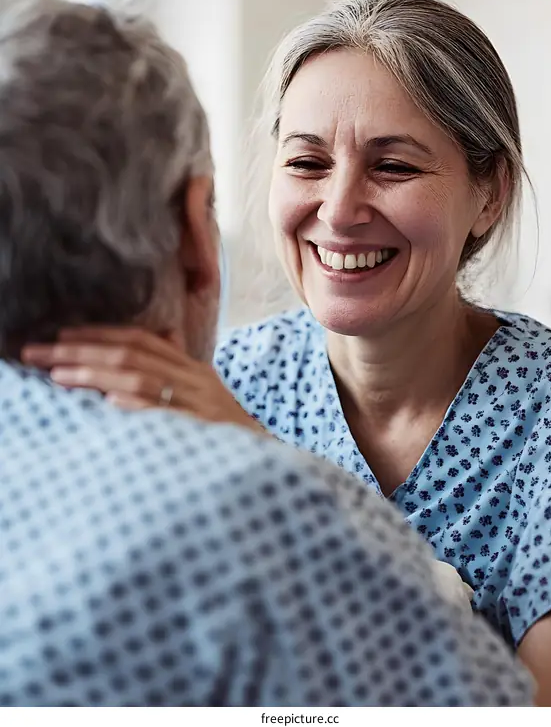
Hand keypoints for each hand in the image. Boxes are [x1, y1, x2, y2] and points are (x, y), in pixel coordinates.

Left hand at [22, 327, 263, 433]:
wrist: (268, 461)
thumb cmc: (226, 432)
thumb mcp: (204, 394)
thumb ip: (177, 368)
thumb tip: (159, 337)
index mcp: (193, 369)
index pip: (141, 340)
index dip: (99, 334)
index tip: (61, 336)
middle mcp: (195, 381)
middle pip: (132, 355)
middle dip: (81, 351)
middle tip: (38, 352)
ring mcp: (198, 406)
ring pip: (141, 380)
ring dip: (95, 376)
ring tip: (56, 376)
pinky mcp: (201, 432)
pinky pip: (164, 415)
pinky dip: (135, 407)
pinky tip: (107, 405)